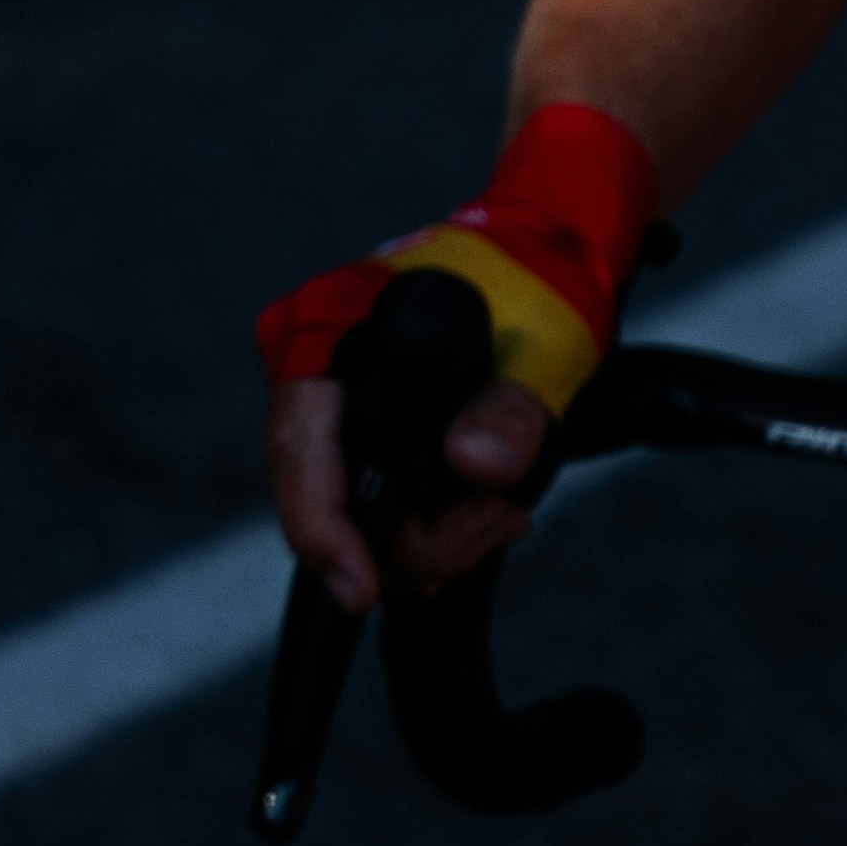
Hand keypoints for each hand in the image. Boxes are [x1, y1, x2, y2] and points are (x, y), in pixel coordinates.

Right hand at [256, 103, 660, 613]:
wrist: (547, 255)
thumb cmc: (534, 281)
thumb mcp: (540, 348)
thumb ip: (509, 411)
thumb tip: (473, 469)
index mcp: (324, 337)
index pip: (299, 451)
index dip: (322, 529)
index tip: (358, 591)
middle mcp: (316, 378)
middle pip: (331, 502)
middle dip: (418, 538)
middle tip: (501, 519)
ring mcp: (341, 412)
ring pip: (368, 520)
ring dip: (443, 537)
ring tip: (508, 508)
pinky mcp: (374, 438)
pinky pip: (391, 509)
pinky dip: (445, 525)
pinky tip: (497, 509)